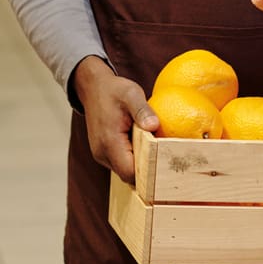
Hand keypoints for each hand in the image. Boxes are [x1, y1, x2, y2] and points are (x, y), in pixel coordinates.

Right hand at [72, 55, 158, 183]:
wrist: (94, 88)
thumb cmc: (114, 90)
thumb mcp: (131, 94)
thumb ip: (142, 111)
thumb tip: (154, 125)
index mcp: (109, 142)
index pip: (129, 172)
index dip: (148, 174)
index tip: (166, 166)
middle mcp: (102, 153)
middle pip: (128, 175)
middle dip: (147, 171)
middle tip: (168, 161)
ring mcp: (101, 154)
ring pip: (124, 170)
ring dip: (140, 164)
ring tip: (160, 153)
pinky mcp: (104, 152)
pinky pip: (121, 162)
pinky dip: (134, 158)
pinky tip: (147, 147)